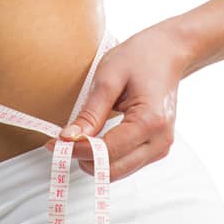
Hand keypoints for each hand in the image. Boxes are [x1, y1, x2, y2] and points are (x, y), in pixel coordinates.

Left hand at [43, 25, 190, 182]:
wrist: (168, 52)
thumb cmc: (141, 57)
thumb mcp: (109, 77)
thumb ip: (90, 112)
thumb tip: (69, 138)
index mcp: (150, 121)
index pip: (107, 151)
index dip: (77, 150)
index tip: (54, 144)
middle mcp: (160, 140)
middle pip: (114, 170)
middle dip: (85, 159)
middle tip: (62, 143)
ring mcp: (162, 146)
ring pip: (120, 172)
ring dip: (95, 161)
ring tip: (77, 140)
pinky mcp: (157, 147)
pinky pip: (127, 163)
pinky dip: (108, 157)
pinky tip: (95, 140)